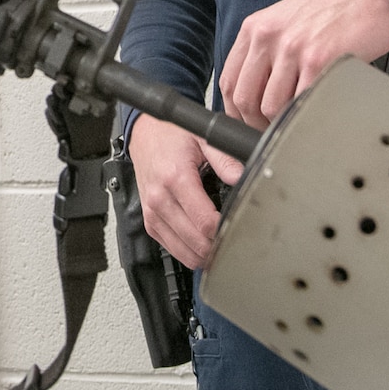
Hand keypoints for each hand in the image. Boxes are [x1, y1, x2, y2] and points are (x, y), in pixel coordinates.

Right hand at [129, 113, 243, 269]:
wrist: (144, 134)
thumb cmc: (172, 135)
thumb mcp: (202, 137)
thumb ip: (225, 159)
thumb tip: (244, 178)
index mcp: (175, 179)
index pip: (205, 222)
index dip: (226, 231)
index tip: (239, 227)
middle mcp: (160, 200)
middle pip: (196, 244)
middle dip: (219, 247)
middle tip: (235, 239)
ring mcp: (152, 213)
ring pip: (184, 253)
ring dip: (205, 255)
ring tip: (221, 245)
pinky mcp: (149, 223)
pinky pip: (172, 250)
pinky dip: (190, 253)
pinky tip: (203, 244)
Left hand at [219, 0, 388, 129]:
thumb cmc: (331, 9)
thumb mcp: (284, 22)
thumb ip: (265, 54)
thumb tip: (255, 94)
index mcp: (255, 28)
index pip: (229, 81)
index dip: (234, 112)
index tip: (245, 124)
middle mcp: (268, 37)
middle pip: (245, 99)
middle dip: (255, 124)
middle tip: (270, 132)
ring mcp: (292, 50)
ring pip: (271, 106)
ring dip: (282, 122)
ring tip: (297, 119)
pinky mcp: (318, 61)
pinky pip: (301, 102)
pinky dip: (306, 114)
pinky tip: (314, 110)